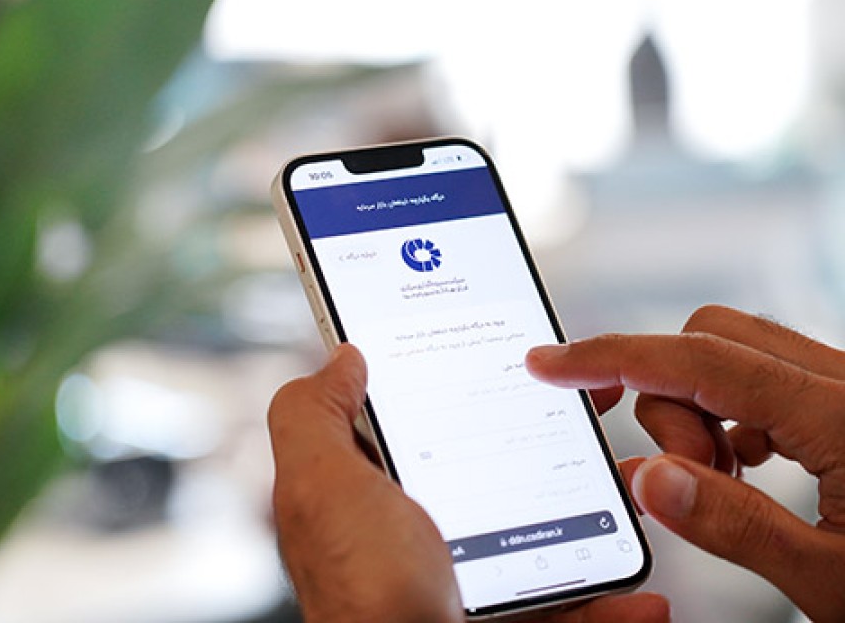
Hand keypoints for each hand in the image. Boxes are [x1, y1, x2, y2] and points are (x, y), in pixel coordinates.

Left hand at [268, 344, 669, 622]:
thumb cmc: (359, 591)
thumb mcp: (319, 483)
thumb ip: (313, 414)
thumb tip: (342, 357)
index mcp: (374, 491)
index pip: (419, 420)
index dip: (460, 383)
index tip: (511, 359)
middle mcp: (418, 534)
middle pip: (494, 470)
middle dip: (546, 441)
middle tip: (589, 416)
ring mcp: (467, 581)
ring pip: (546, 536)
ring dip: (597, 515)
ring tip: (631, 489)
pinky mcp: (506, 620)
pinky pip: (572, 610)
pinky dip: (612, 606)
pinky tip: (642, 598)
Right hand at [526, 305, 844, 621]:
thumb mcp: (830, 584)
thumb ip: (733, 524)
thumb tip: (650, 478)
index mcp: (843, 419)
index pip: (698, 361)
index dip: (612, 357)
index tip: (553, 365)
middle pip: (713, 339)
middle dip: (670, 397)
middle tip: (684, 475)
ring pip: (738, 354)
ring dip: (703, 409)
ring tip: (724, 481)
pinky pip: (768, 377)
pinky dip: (734, 413)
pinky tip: (751, 467)